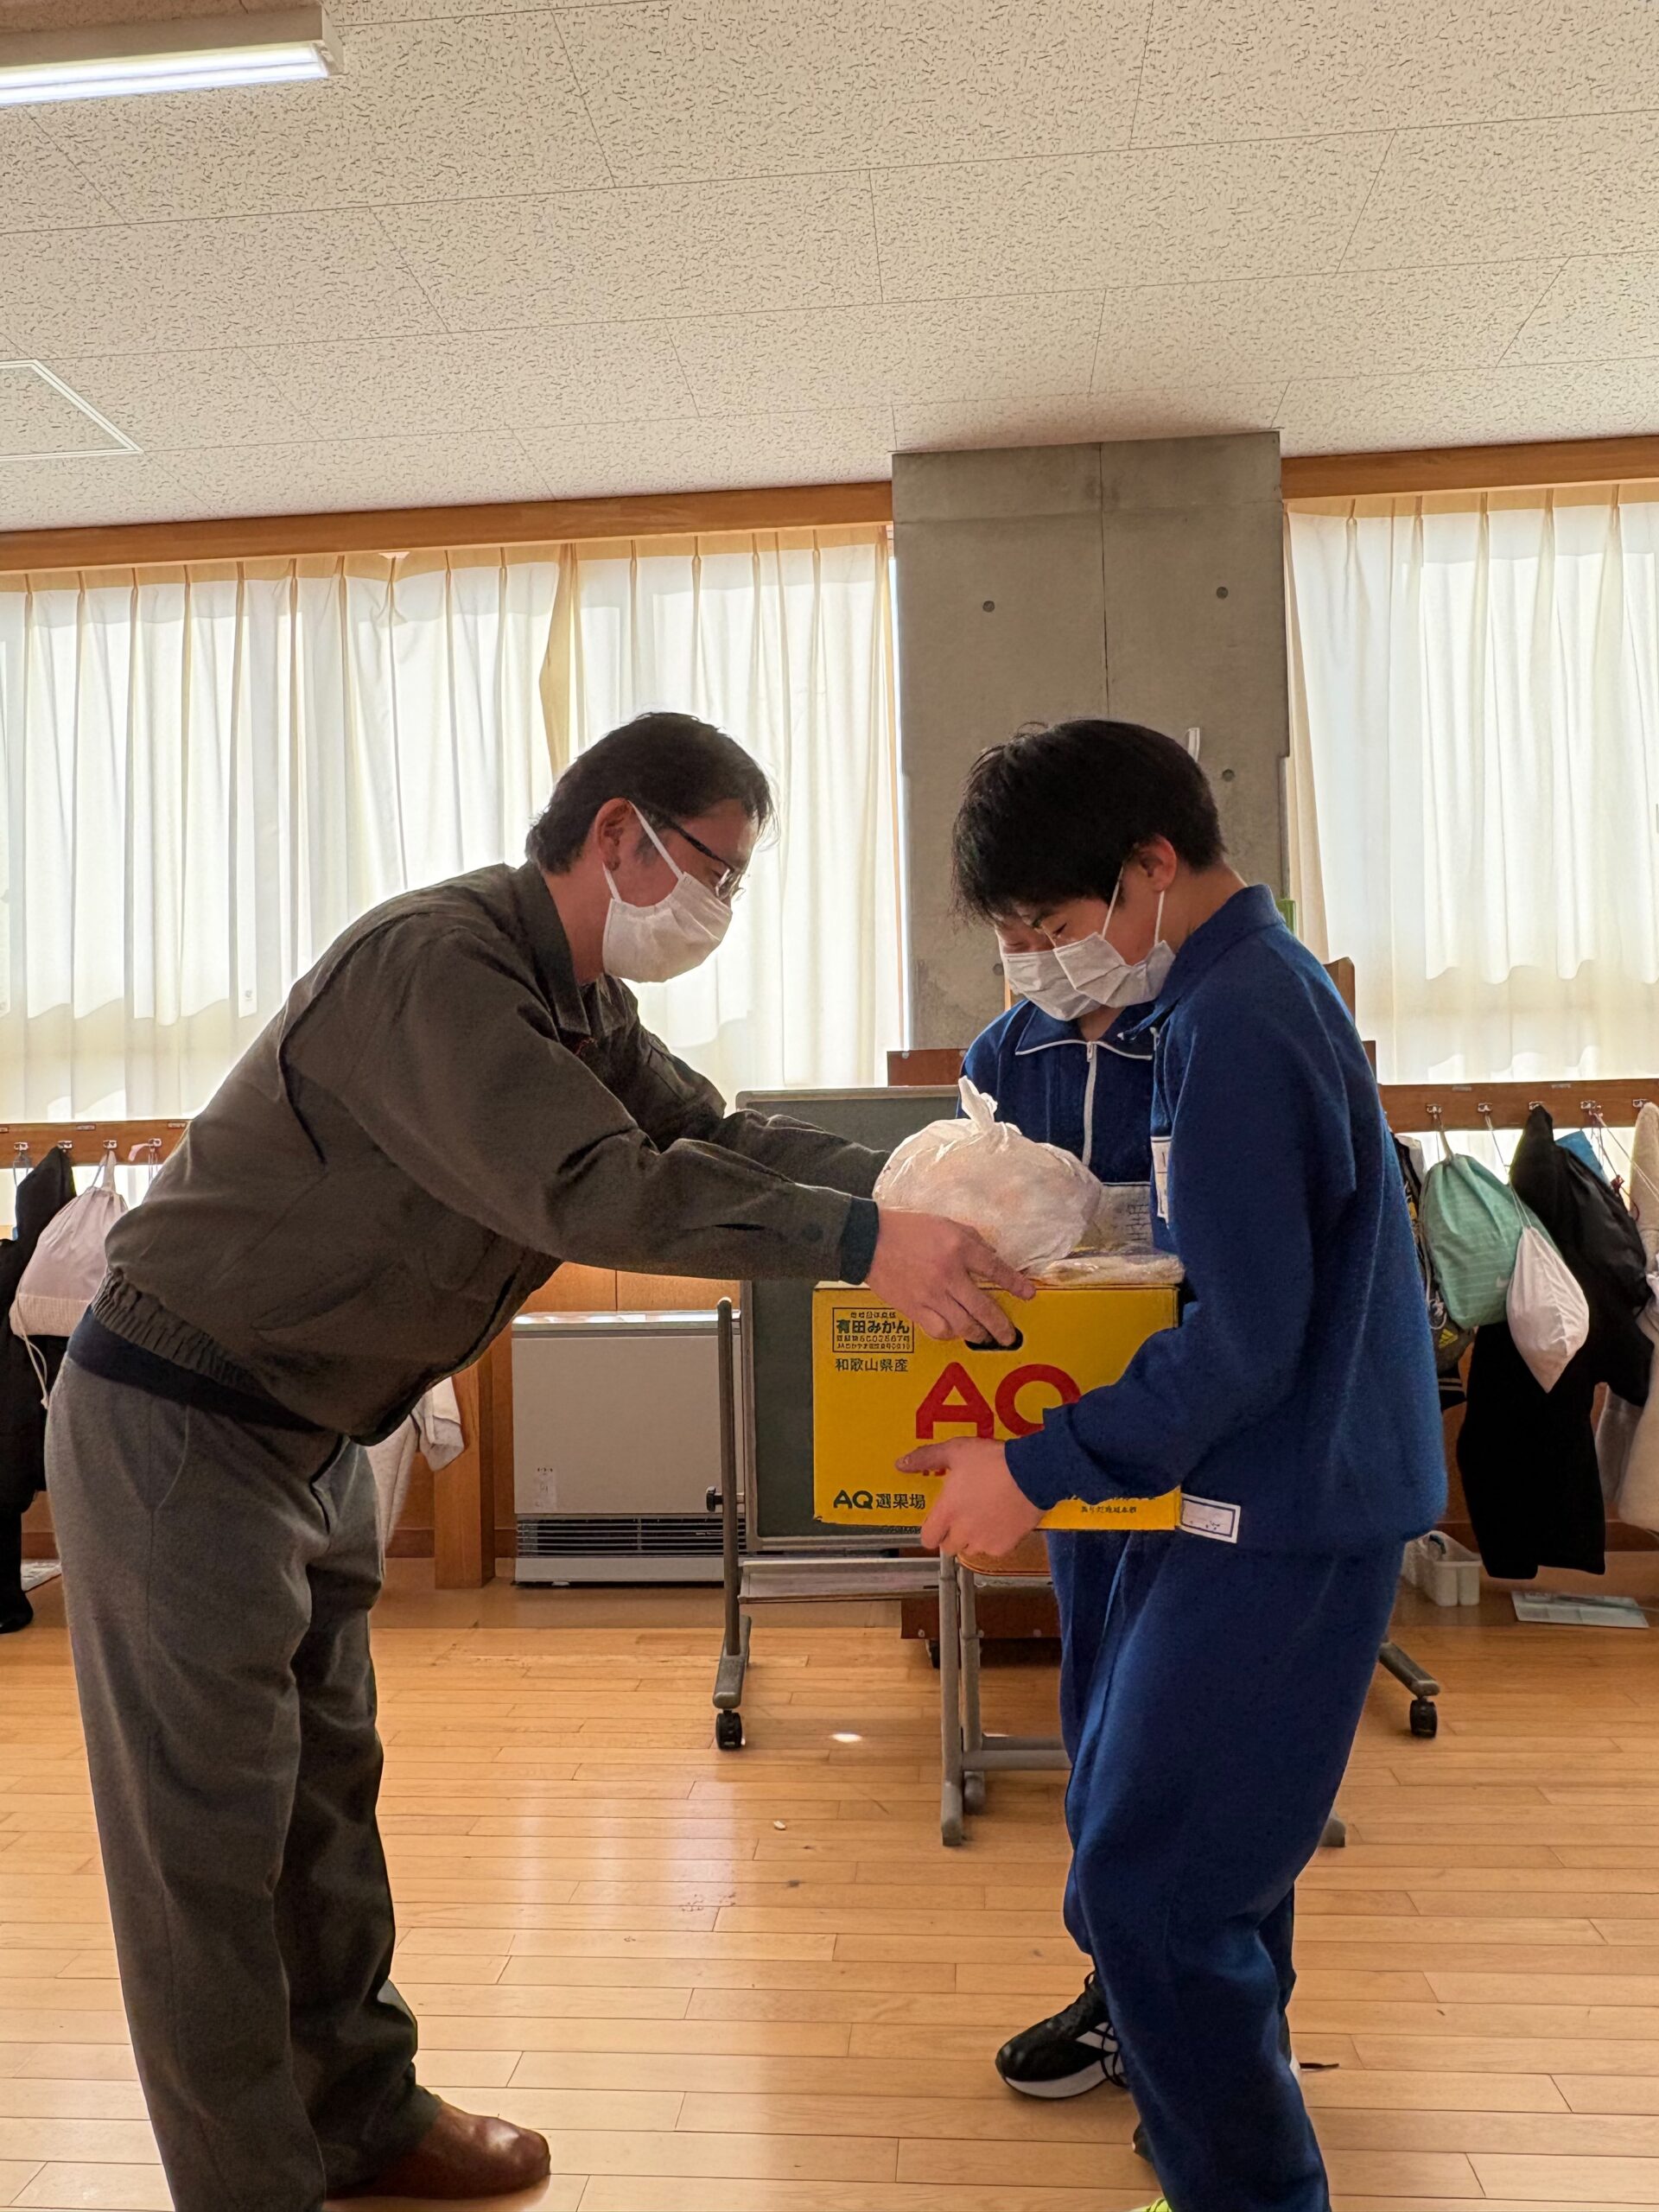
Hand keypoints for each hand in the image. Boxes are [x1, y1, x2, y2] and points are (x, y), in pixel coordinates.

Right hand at [865, 1211, 1033, 1345]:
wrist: (868, 1240)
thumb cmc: (906, 1229)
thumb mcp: (946, 1224)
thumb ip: (972, 1240)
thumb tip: (992, 1257)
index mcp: (958, 1248)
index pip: (996, 1269)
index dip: (1015, 1284)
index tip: (1028, 1295)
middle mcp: (948, 1274)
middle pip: (984, 1307)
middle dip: (1001, 1325)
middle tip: (1009, 1335)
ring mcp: (931, 1294)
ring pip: (964, 1325)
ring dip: (979, 1334)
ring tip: (985, 1337)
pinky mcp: (914, 1308)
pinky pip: (939, 1330)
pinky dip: (952, 1334)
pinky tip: (956, 1331)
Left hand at [899, 1438, 1043, 1556]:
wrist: (1032, 1473)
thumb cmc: (992, 1461)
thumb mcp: (956, 1451)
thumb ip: (926, 1458)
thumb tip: (901, 1464)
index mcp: (947, 1512)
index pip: (927, 1538)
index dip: (931, 1530)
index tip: (939, 1519)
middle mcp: (963, 1533)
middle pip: (949, 1547)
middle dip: (953, 1534)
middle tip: (964, 1514)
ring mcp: (985, 1542)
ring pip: (971, 1549)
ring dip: (973, 1538)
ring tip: (985, 1515)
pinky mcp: (1005, 1546)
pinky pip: (994, 1549)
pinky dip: (996, 1539)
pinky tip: (1002, 1519)